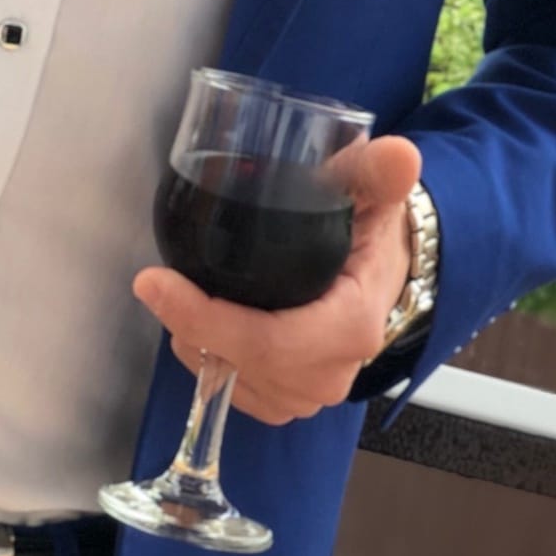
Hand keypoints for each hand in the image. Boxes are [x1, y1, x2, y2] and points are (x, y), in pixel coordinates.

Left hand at [132, 135, 420, 425]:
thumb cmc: (372, 232)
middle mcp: (331, 373)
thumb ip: (378, 171)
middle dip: (189, 326)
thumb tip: (400, 154)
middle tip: (155, 283)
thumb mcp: (373, 194)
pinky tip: (197, 327)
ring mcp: (311, 394)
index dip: (204, 319)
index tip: (154, 282)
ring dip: (194, 344)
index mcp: (350, 327)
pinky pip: (237, 392)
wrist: (388, 271)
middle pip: (243, 363)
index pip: (267, 341)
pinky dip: (210, 361)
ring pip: (233, 381)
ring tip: (175, 298)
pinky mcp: (292, 401)